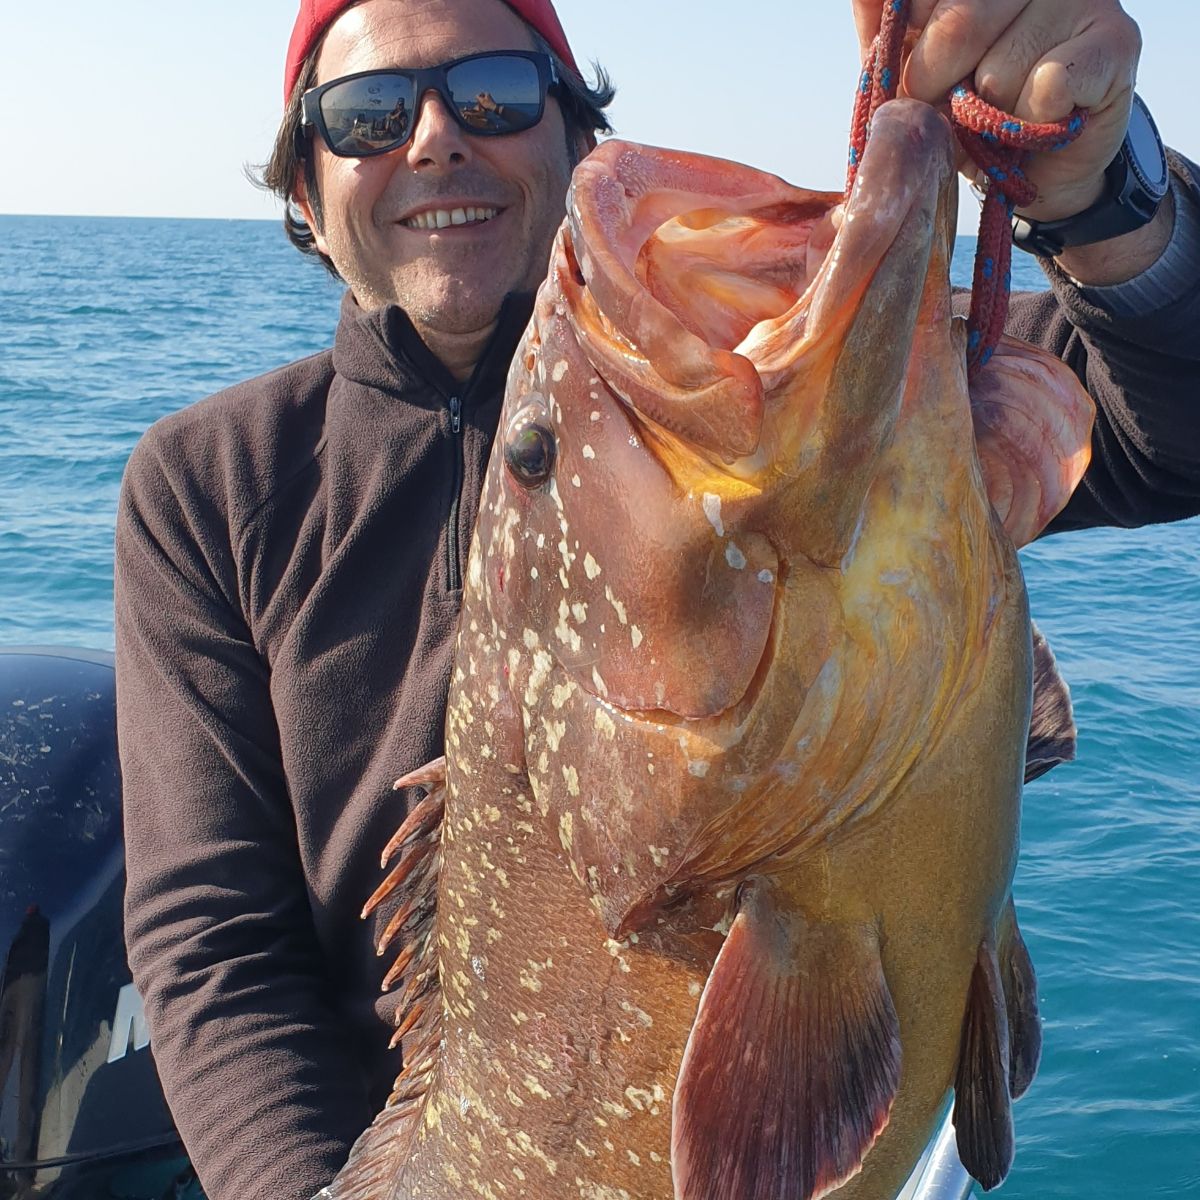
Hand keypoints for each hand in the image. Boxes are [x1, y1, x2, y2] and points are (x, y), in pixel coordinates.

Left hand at [850, 0, 1141, 223]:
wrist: (1036, 170)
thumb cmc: (969, 115)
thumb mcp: (913, 75)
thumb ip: (887, 30)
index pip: (922, 3)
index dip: (913, 56)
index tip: (917, 86)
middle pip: (956, 29)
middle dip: (938, 92)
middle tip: (957, 112)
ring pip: (1000, 70)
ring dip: (990, 119)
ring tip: (1003, 120)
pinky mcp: (1115, 40)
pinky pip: (1048, 87)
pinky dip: (1032, 123)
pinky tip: (1044, 120)